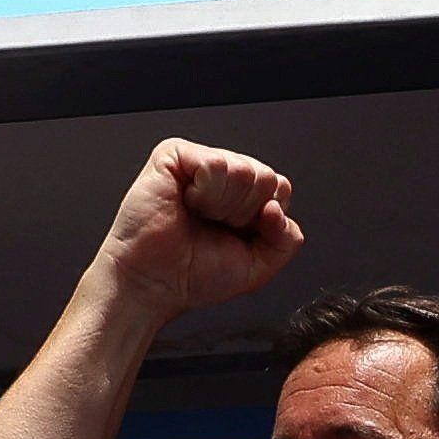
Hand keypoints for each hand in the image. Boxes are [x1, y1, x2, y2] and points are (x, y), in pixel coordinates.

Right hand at [90, 140, 304, 322]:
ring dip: (222, 206)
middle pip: (266, 177)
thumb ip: (285, 241)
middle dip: (243, 214)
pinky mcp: (175, 155)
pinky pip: (215, 164)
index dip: (264, 218)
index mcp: (244, 196)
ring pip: (243, 170)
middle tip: (213, 226)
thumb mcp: (257, 267)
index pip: (279, 188)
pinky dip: (205, 194)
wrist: (153, 283)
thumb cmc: (193, 275)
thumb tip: (278, 209)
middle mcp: (225, 175)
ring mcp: (201, 161)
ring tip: (198, 216)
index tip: (236, 235)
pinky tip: (186, 203)